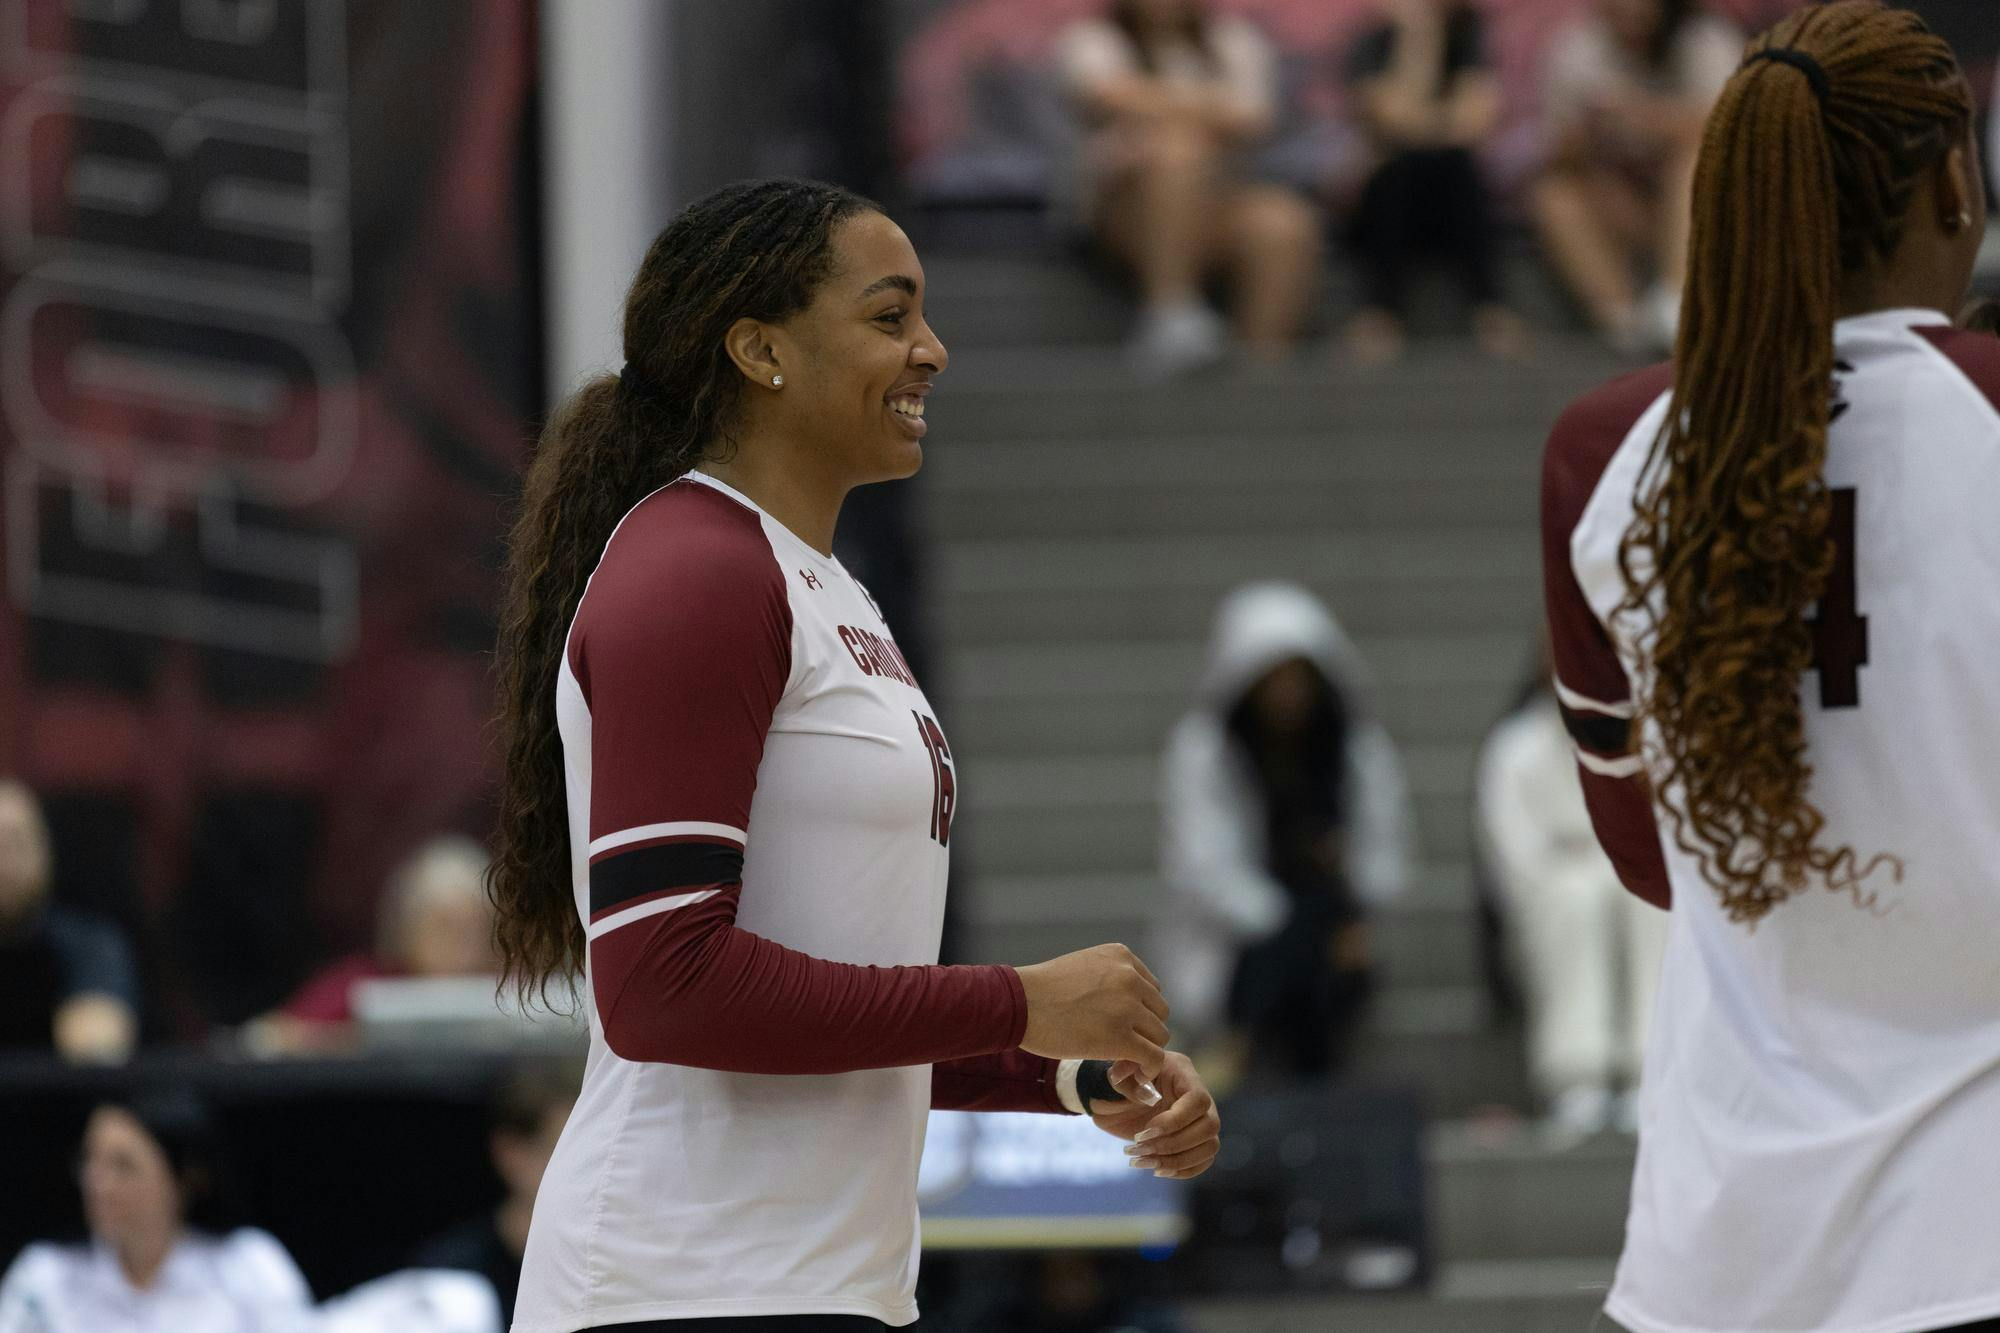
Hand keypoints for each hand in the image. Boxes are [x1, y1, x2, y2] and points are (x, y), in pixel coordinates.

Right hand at [1017, 944, 1170, 1077]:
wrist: (1018, 1004)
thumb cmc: (1041, 990)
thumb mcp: (1083, 968)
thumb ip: (1111, 979)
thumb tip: (1130, 1009)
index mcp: (1122, 957)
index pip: (1151, 990)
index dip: (1139, 1013)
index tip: (1122, 1028)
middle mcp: (1130, 977)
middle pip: (1158, 1012)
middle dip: (1143, 1031)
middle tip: (1121, 1048)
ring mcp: (1127, 1006)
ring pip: (1159, 1035)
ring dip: (1143, 1050)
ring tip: (1120, 1061)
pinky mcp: (1120, 1037)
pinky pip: (1153, 1057)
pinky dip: (1147, 1068)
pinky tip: (1128, 1073)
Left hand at [1087, 1051, 1220, 1180]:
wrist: (1114, 1098)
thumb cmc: (1117, 1082)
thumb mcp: (1117, 1075)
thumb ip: (1126, 1076)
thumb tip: (1144, 1095)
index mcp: (1182, 1073)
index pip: (1198, 1100)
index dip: (1175, 1121)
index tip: (1145, 1132)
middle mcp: (1198, 1096)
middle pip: (1210, 1126)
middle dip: (1173, 1144)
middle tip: (1141, 1149)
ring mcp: (1200, 1120)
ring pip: (1210, 1147)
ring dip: (1176, 1161)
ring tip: (1143, 1162)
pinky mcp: (1195, 1141)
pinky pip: (1204, 1160)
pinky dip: (1182, 1170)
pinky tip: (1156, 1169)